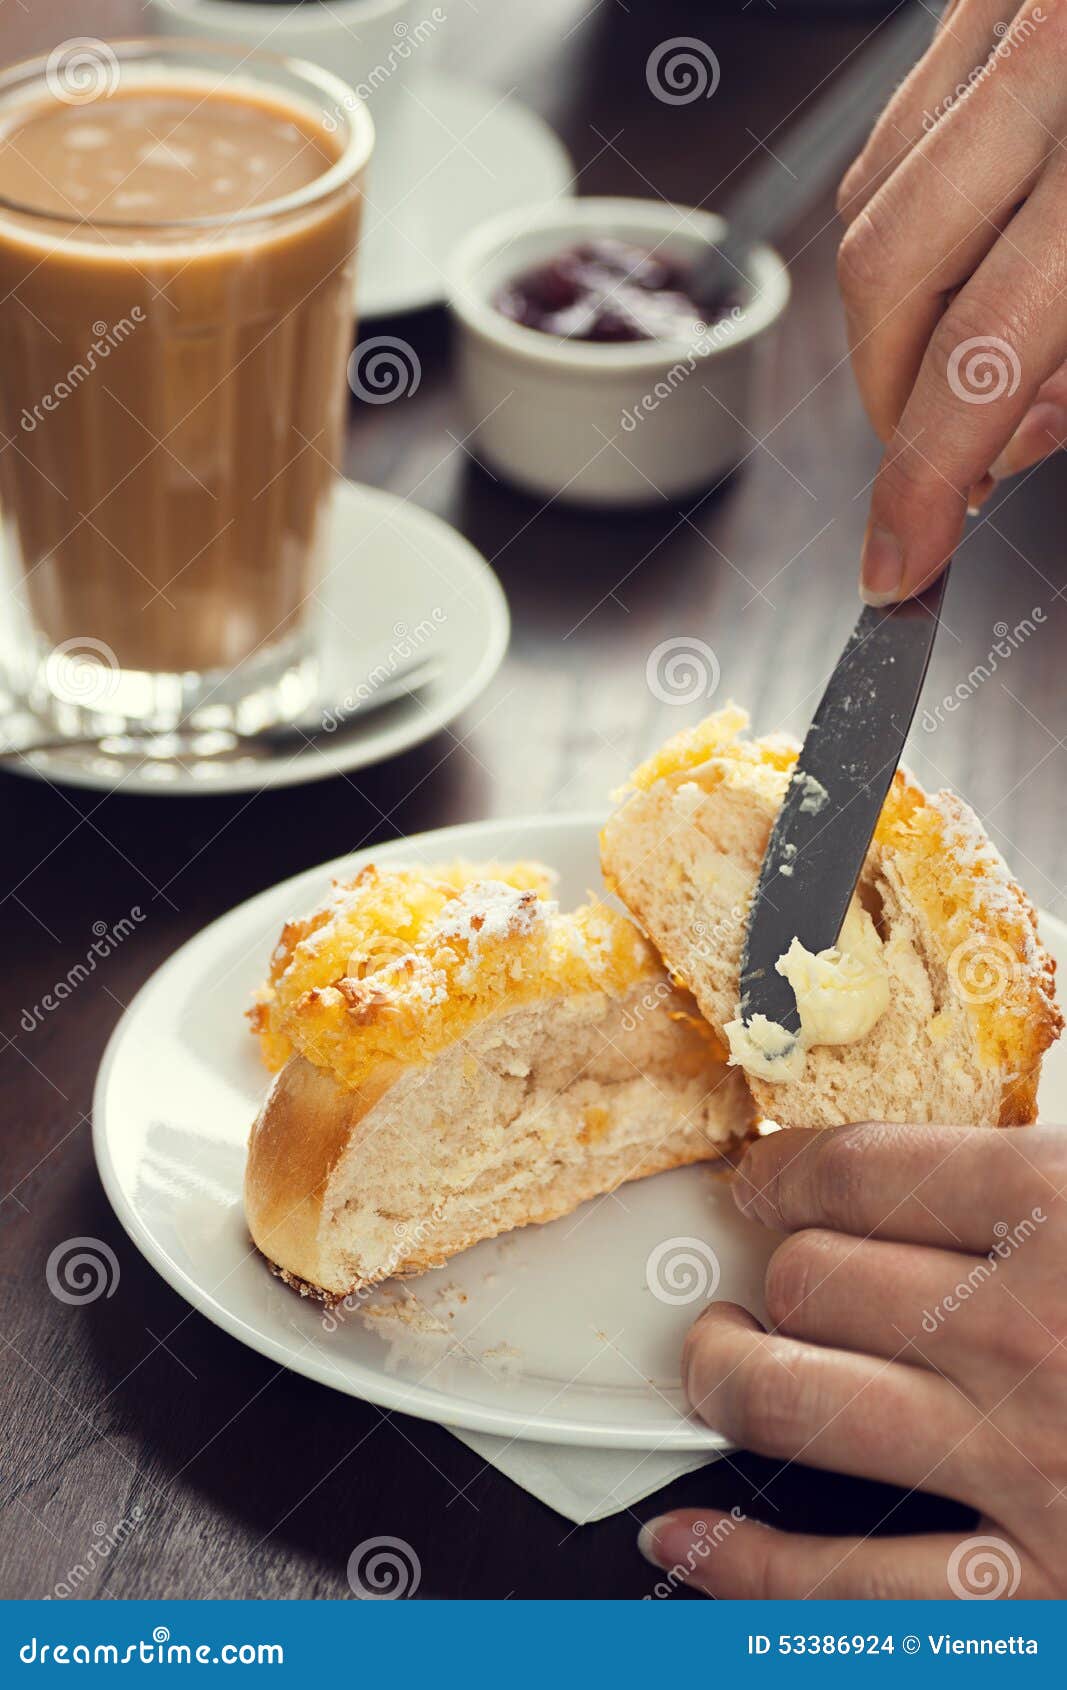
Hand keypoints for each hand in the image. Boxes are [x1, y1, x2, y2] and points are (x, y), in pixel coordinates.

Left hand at [638, 1121, 1066, 1596]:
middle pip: (807, 1282)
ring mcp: (1022, 1461)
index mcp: (1055, 1207)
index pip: (853, 1173)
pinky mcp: (1037, 1592)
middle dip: (768, 1275)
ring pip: (791, 1404)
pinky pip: (849, 1587)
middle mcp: (1022, 1331)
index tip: (763, 1182)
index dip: (782, 1173)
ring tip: (719, 1362)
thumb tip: (906, 1164)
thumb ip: (1022, 1174)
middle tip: (765, 1280)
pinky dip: (742, 1566)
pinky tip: (685, 1537)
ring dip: (728, 1378)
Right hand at [834, 1, 1066, 602]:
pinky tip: (953, 273)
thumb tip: (1013, 439)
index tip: (899, 558)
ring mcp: (1002, 16)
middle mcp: (1051, 66)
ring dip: (890, 324)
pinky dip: (906, 228)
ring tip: (949, 376)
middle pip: (889, 278)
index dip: (922, 474)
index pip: (980, 347)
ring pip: (871, 209)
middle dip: (891, 403)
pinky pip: (893, 136)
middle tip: (929, 470)